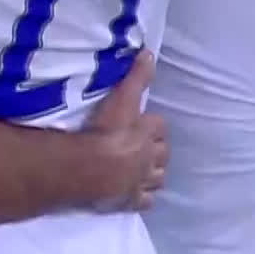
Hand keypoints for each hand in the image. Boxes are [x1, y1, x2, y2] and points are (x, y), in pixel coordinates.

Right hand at [80, 50, 168, 212]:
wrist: (91, 168)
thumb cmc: (105, 131)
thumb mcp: (122, 98)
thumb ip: (136, 76)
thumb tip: (149, 52)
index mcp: (149, 133)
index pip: (160, 126)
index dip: (152, 124)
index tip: (142, 122)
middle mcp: (151, 158)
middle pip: (162, 153)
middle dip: (156, 149)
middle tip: (142, 146)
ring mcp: (142, 181)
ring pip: (158, 178)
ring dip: (153, 173)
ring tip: (143, 169)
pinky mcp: (130, 201)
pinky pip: (145, 200)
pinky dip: (143, 196)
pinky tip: (136, 192)